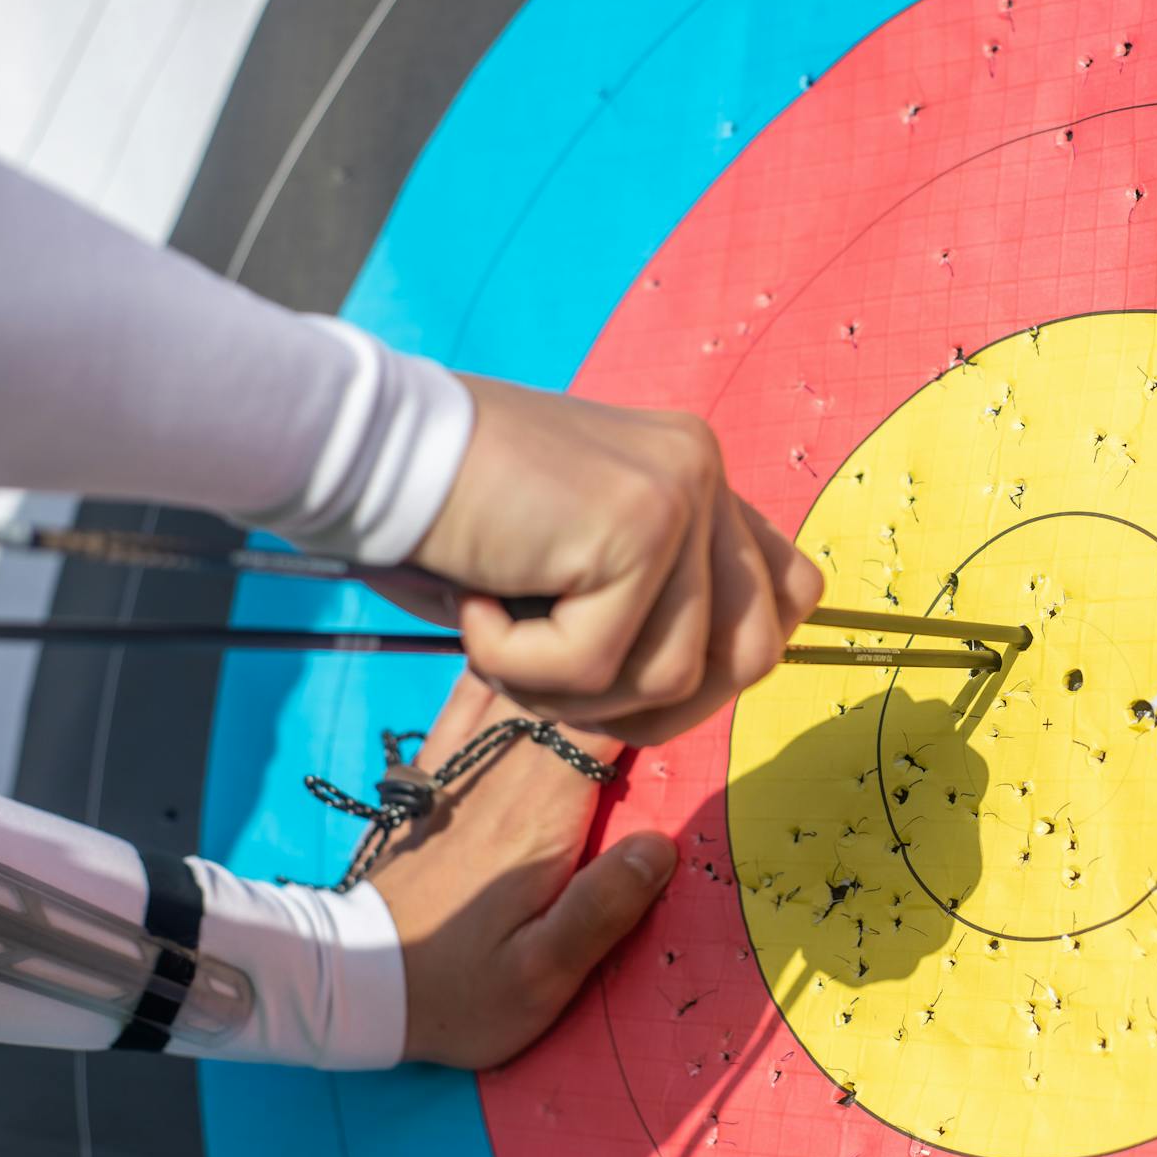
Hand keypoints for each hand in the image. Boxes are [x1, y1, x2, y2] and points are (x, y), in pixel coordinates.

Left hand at [368, 674, 676, 1068]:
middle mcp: (500, 780)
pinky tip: (521, 648)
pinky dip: (498, 663)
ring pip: (517, 680)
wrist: (353, 986)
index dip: (648, 699)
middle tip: (660, 662)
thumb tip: (661, 843)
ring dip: (562, 660)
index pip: (603, 728)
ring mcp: (460, 770)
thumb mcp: (541, 977)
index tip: (684, 691)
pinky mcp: (432, 774)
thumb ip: (602, 910)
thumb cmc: (459, 993)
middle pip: (567, 693)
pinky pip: (466, 696)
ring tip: (603, 639)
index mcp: (539, 821)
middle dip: (616, 672)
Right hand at [405, 375, 823, 743]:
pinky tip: (475, 604)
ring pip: (673, 676)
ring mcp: (679, 493)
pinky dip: (522, 668)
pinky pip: (600, 667)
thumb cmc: (449, 517)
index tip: (635, 679)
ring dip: (574, 691)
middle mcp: (703, 469)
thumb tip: (700, 688)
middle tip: (560, 684)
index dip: (722, 664)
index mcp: (695, 472)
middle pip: (751, 654)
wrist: (366, 450)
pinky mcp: (636, 527)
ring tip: (501, 635)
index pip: (789, 595)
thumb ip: (649, 603)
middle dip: (657, 707)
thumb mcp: (573, 563)